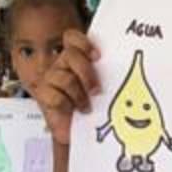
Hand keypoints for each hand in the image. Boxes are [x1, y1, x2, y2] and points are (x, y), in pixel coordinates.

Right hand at [33, 30, 100, 145]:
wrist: (77, 132)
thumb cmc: (91, 108)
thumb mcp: (101, 88)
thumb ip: (104, 74)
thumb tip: (128, 67)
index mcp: (75, 59)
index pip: (71, 38)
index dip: (83, 43)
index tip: (97, 56)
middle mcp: (61, 65)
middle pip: (69, 54)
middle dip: (86, 72)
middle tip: (97, 90)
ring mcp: (50, 78)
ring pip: (64, 77)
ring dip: (79, 94)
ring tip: (86, 107)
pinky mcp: (42, 94)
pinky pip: (54, 94)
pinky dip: (66, 104)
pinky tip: (72, 111)